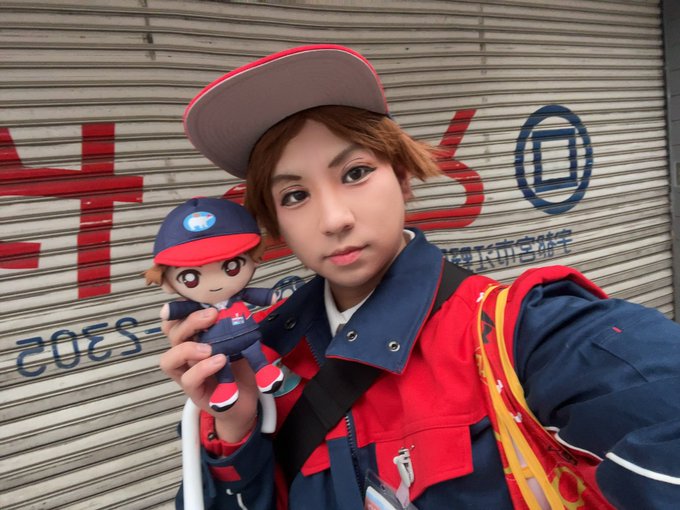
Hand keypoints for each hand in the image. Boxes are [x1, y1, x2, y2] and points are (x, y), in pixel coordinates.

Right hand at [159, 308, 258, 441]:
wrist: (246, 400)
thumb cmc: (240, 368)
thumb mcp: (240, 341)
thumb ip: (234, 326)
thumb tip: (237, 304)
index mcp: (193, 338)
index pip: (176, 319)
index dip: (180, 308)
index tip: (198, 298)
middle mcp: (185, 355)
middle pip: (171, 334)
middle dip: (188, 321)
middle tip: (211, 315)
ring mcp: (187, 374)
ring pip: (169, 360)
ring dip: (187, 349)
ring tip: (209, 348)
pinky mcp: (195, 393)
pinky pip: (189, 379)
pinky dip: (203, 368)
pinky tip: (219, 361)